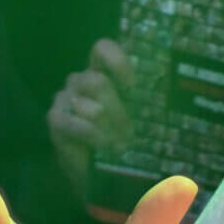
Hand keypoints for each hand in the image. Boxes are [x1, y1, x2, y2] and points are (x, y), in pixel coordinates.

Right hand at [48, 38, 135, 190]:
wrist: (99, 174)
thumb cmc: (122, 140)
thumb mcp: (138, 116)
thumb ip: (145, 100)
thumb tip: (168, 89)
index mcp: (101, 73)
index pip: (101, 49)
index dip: (117, 61)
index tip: (132, 86)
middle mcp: (81, 81)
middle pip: (98, 81)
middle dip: (119, 110)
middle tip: (130, 132)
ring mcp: (65, 98)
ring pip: (90, 105)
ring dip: (108, 127)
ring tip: (118, 144)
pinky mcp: (55, 118)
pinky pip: (72, 121)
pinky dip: (91, 135)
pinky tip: (102, 146)